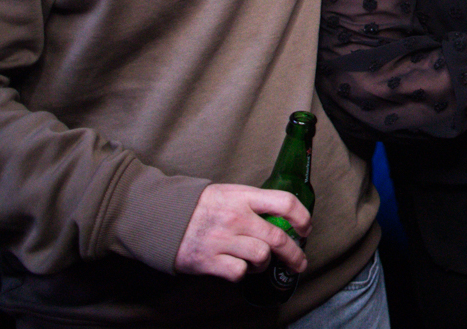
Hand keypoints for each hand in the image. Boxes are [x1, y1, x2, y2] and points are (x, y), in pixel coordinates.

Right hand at [173, 183, 311, 280]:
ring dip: (265, 263)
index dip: (302, 217)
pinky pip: (239, 272)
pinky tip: (238, 267)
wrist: (161, 217)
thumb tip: (280, 216)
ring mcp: (222, 239)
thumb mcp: (228, 193)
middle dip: (294, 254)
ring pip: (262, 256)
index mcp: (243, 197)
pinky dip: (243, 273)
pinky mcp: (208, 260)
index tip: (306, 229)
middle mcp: (236, 217)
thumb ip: (252, 203)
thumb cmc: (199, 206)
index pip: (285, 203)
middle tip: (299, 262)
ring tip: (260, 263)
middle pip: (278, 238)